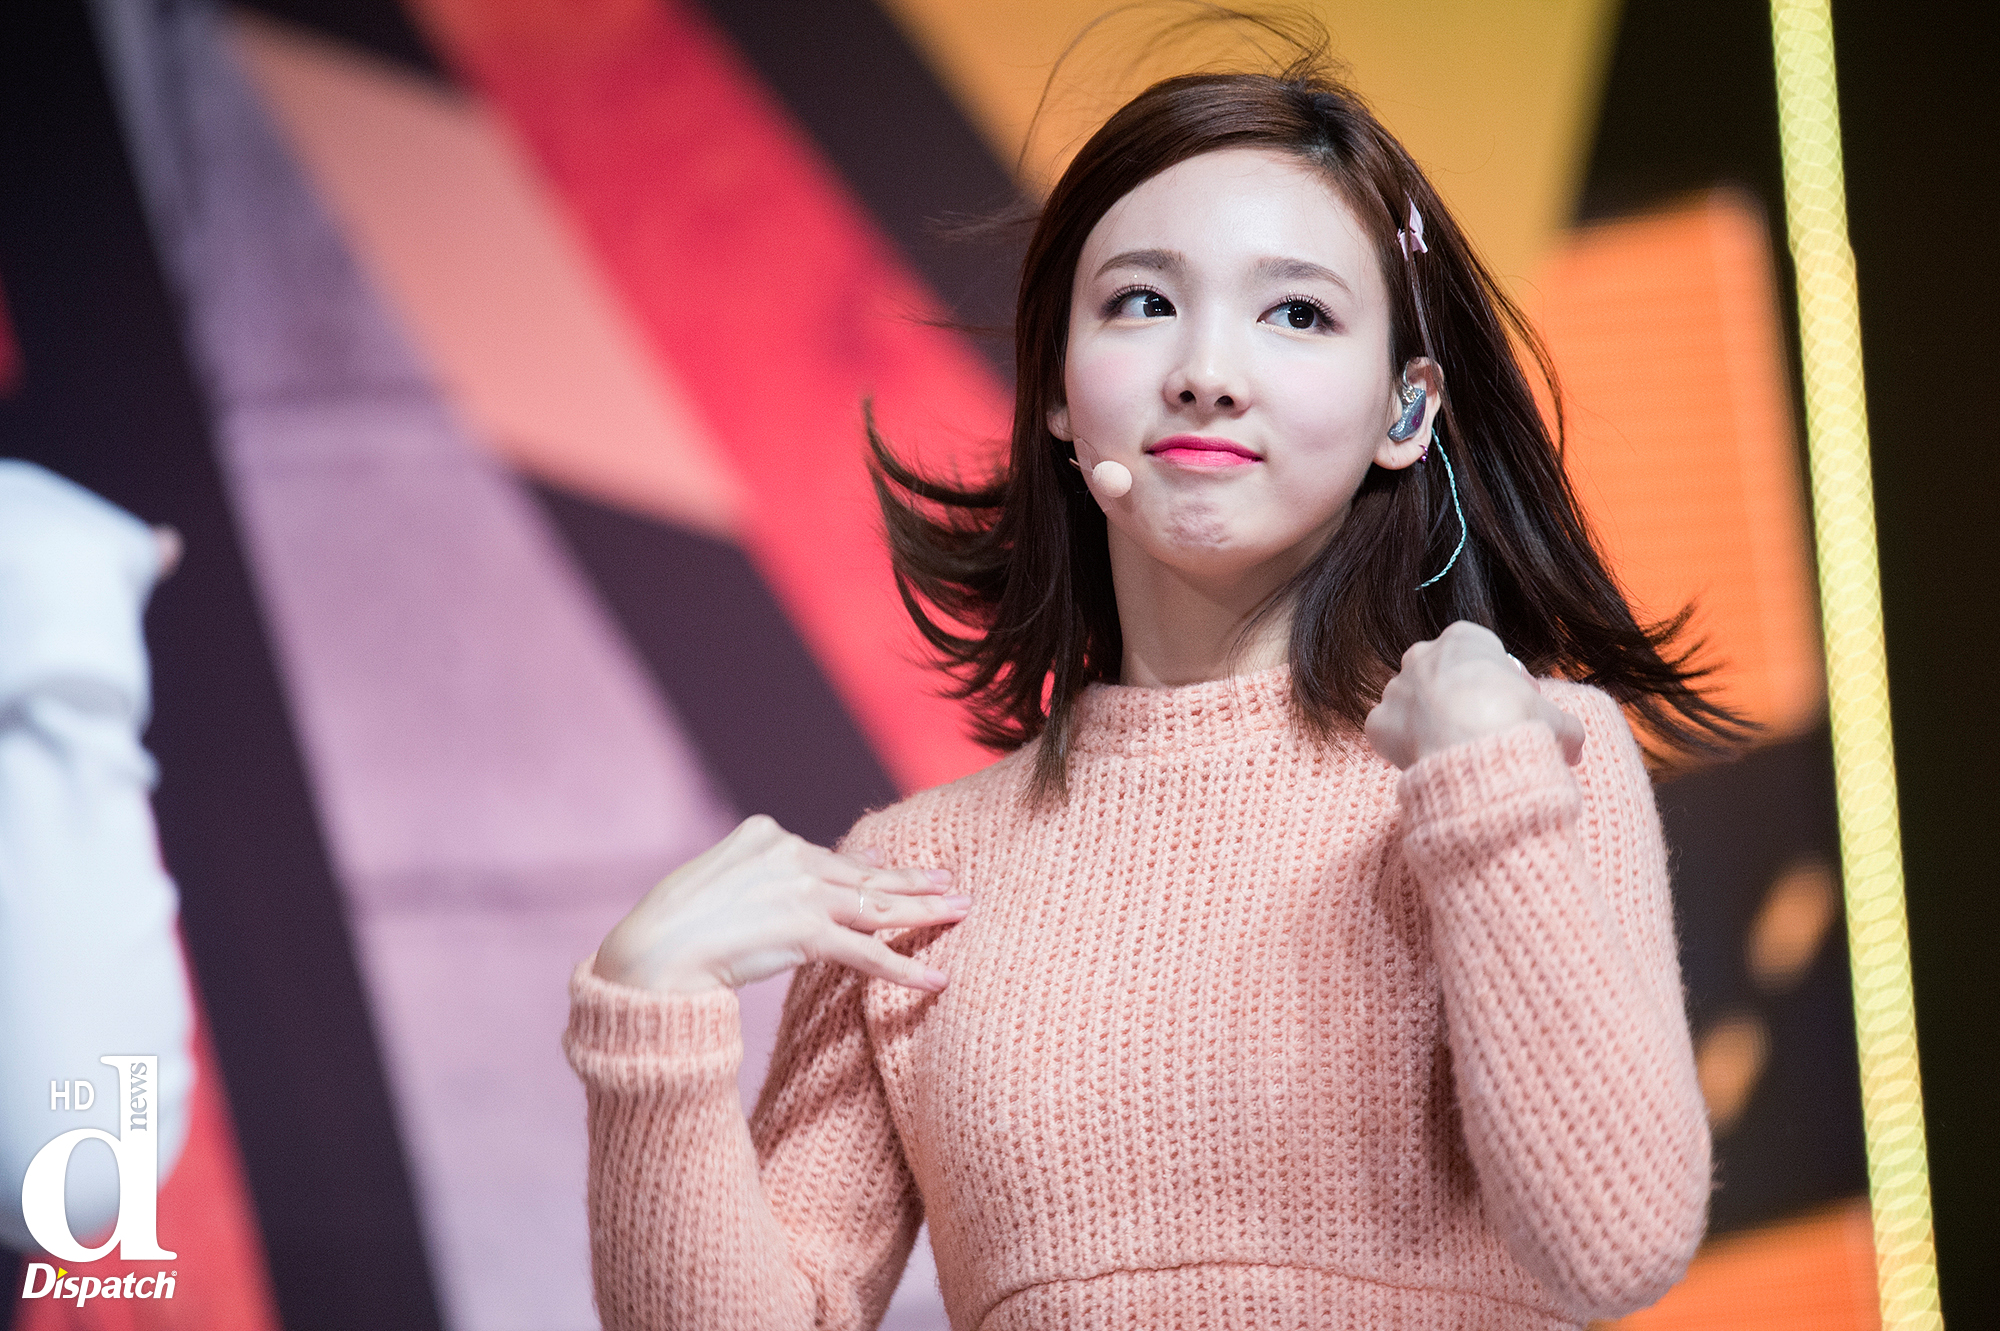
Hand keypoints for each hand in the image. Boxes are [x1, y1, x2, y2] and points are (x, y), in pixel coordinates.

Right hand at [592, 815, 967, 995]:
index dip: (866, 867)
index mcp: (763, 835)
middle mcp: (789, 855)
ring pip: (877, 905)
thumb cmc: (670, 925)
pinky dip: (905, 969)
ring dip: (924, 912)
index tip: (893, 865)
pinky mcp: (807, 932)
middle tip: (950, 881)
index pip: (827, 857)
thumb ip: (760, 873)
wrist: (651, 953)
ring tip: (961, 912)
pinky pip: (869, 954)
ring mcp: (801, 892)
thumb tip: (784, 879)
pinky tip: (936, 980)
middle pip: (863, 874)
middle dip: (911, 880)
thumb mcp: (715, 880)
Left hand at [1365, 621, 1584, 769]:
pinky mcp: (1377, 721)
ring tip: (1454, 749)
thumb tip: (1574, 746)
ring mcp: (1396, 688)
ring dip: (1429, 720)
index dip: (1500, 681)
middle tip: (1483, 728)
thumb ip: (1564, 726)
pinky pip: (1389, 731)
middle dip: (1460, 697)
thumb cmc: (1514, 719)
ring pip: (1412, 701)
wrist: (1472, 749)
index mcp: (1463, 639)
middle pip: (1441, 673)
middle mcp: (1422, 655)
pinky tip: (1426, 759)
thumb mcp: (1554, 718)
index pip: (1481, 653)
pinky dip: (1403, 745)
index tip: (1514, 706)